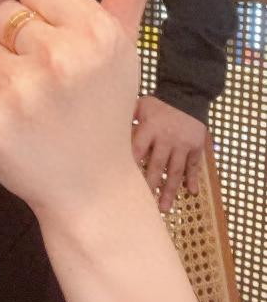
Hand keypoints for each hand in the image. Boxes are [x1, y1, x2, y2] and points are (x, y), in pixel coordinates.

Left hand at [0, 0, 182, 223]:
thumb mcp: (124, 45)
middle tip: (44, 78)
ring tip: (29, 100)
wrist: (91, 190)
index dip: (39, 11)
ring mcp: (23, 91)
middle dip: (16, 40)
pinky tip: (10, 120)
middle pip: (3, 12)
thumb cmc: (103, 108)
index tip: (57, 42)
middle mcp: (61, 57)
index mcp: (95, 31)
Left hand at [132, 95, 205, 212]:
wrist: (187, 93)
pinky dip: (193, 178)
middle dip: (152, 185)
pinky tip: (192, 192)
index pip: (139, 149)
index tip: (125, 182)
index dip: (133, 165)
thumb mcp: (142, 105)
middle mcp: (167, 138)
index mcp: (151, 128)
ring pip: (176, 170)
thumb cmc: (160, 104)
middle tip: (146, 205)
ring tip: (165, 208)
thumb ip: (128, 118)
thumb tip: (107, 127)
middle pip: (158, 165)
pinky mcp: (196, 146)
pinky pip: (194, 165)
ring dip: (170, 190)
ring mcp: (182, 143)